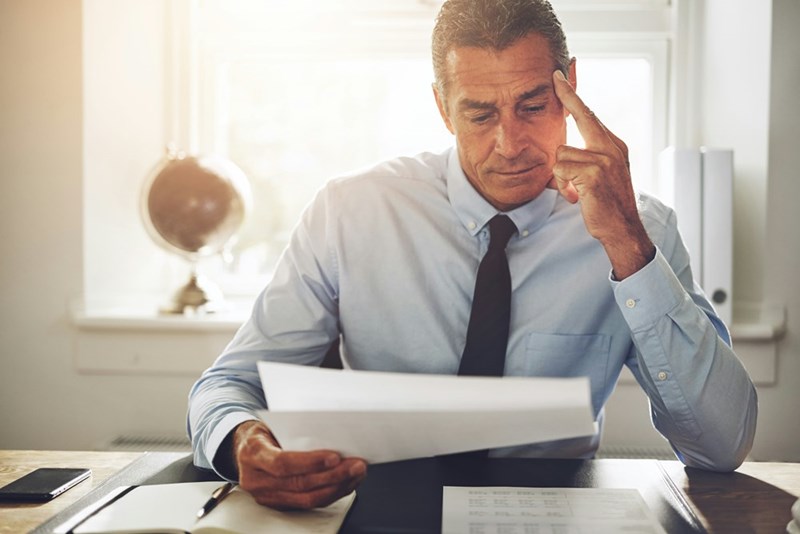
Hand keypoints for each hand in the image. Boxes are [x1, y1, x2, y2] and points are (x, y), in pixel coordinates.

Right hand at [232, 420, 366, 509]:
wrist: (243, 447)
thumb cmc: (262, 432)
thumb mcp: (271, 424)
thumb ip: (293, 429)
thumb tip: (330, 430)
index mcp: (253, 454)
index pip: (282, 463)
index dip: (310, 462)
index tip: (335, 457)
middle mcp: (256, 479)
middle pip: (299, 484)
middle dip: (332, 476)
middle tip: (356, 465)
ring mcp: (266, 496)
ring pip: (306, 499)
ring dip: (336, 487)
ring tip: (356, 474)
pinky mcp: (278, 504)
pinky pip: (308, 504)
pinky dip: (330, 494)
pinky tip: (345, 484)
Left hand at [551, 69, 654, 278]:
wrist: (622, 229)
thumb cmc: (606, 204)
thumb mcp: (600, 175)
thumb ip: (587, 157)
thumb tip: (563, 149)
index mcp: (614, 145)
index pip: (590, 115)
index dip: (573, 96)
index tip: (559, 77)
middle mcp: (612, 146)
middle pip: (582, 115)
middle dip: (567, 95)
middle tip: (555, 76)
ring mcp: (605, 158)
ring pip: (561, 152)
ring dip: (561, 175)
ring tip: (576, 190)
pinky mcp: (594, 172)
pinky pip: (561, 169)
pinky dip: (563, 186)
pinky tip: (577, 196)